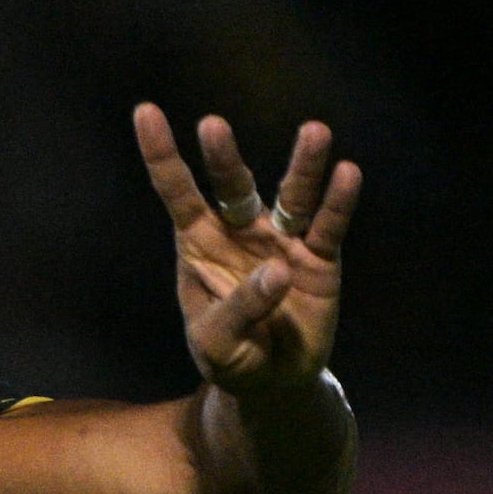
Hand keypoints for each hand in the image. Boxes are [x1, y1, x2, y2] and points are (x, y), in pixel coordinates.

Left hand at [137, 104, 355, 397]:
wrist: (273, 381)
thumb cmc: (231, 356)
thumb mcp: (217, 345)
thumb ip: (238, 310)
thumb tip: (277, 270)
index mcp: (200, 245)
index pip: (178, 193)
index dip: (162, 155)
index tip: (145, 112)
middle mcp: (241, 232)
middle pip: (233, 186)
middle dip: (222, 157)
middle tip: (211, 125)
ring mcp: (283, 240)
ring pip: (293, 195)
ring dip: (304, 165)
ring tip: (315, 131)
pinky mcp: (320, 258)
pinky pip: (329, 226)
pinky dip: (338, 202)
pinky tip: (347, 173)